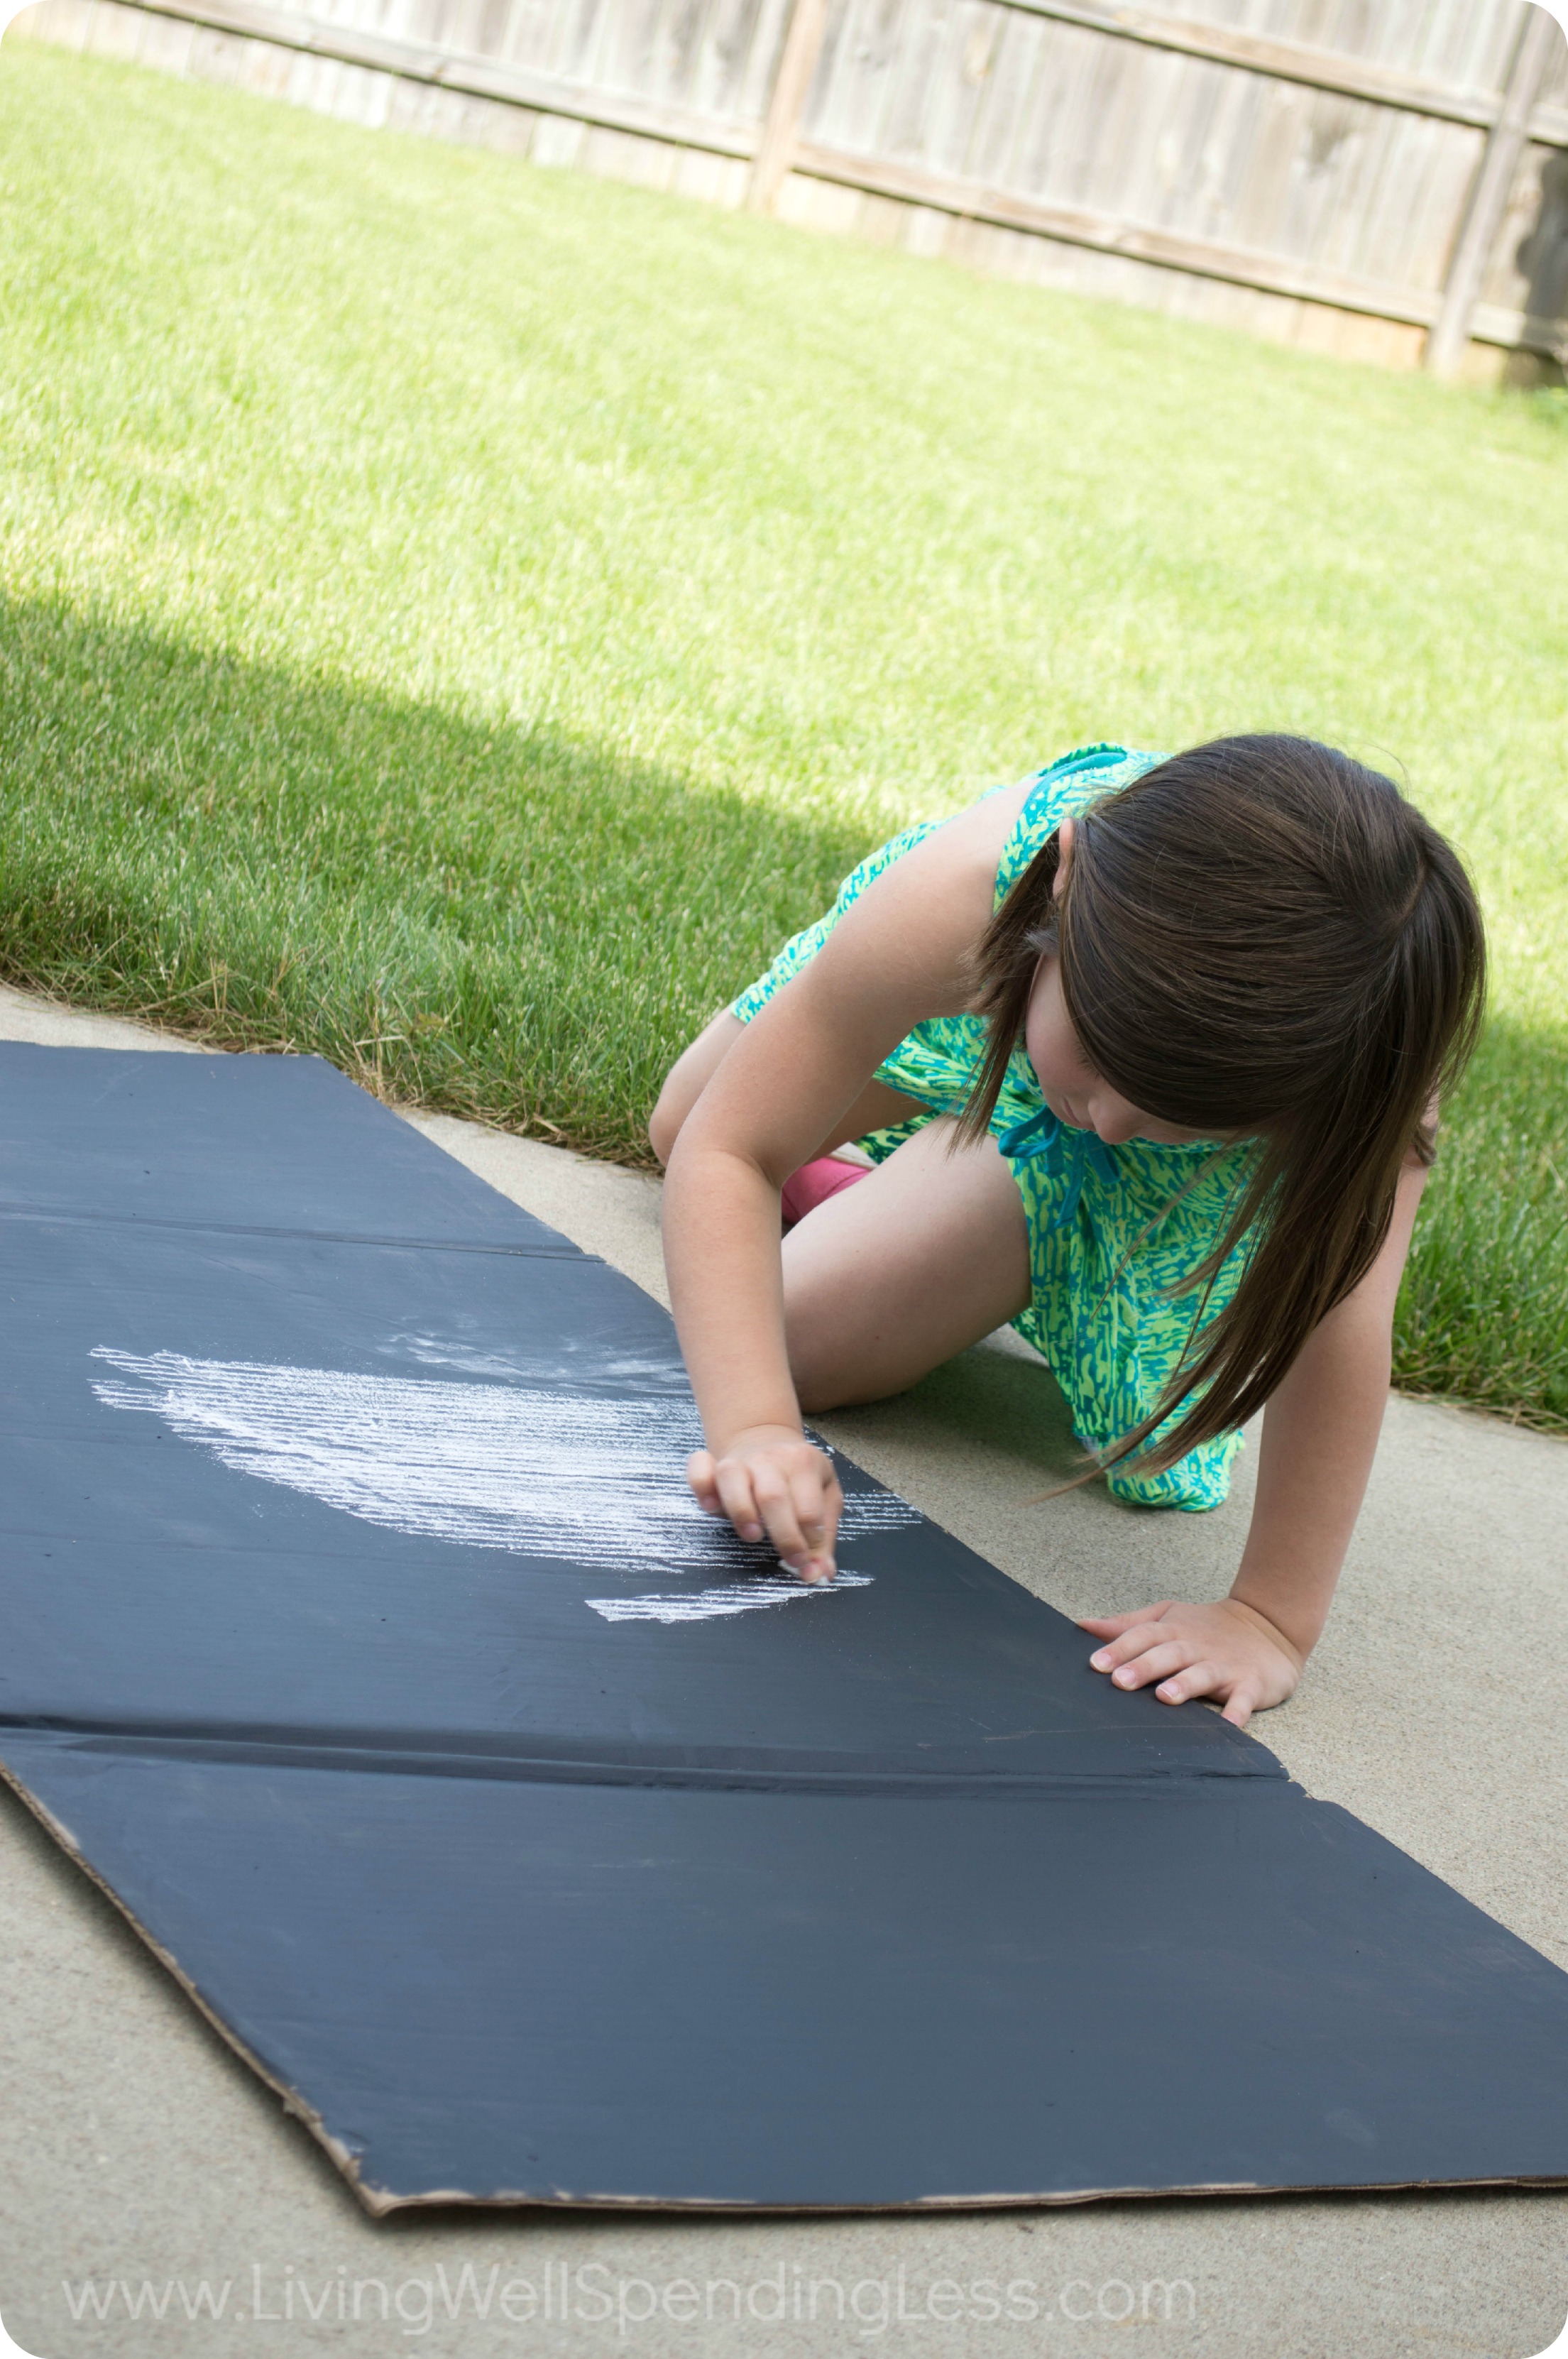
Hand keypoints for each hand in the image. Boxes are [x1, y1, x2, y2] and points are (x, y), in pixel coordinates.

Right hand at [687, 1424, 843, 1582]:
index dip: (810, 1542)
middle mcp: (770, 1458)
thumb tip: (819, 1573)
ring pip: (732, 1477)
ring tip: (753, 1535)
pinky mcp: (712, 1463)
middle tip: (790, 1560)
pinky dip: (701, 1486)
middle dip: (784, 1536)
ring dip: (741, 1512)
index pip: (809, 1510)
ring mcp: (739, 1460)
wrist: (765, 1437)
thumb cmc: (799, 1475)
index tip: (806, 1561)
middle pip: (773, 1496)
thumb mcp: (825, 1497)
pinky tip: (712, 1507)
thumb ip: (823, 1537)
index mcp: (804, 1463)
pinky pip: (699, 1470)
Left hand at [1077, 1597, 1304, 1727]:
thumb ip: (1127, 1624)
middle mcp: (1196, 1647)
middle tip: (1120, 1681)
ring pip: (1202, 1674)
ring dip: (1185, 1685)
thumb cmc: (1207, 1627)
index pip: (1143, 1635)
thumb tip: (1083, 1626)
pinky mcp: (1250, 1684)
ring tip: (1166, 1697)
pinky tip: (1228, 1725)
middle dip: (1144, 1666)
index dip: (1120, 1648)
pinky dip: (1237, 1712)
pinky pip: (1243, 1699)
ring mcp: (1224, 1665)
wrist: (1269, 1625)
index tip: (1096, 1664)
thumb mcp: (1167, 1617)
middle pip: (1168, 1653)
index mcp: (1173, 1630)